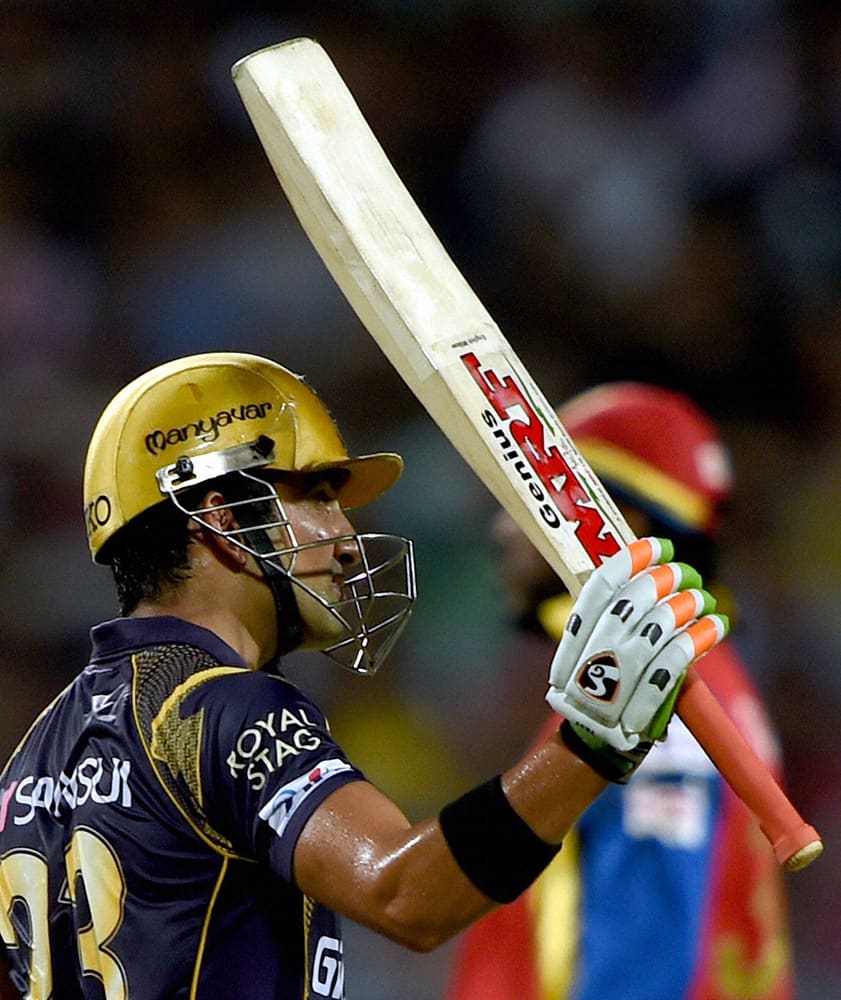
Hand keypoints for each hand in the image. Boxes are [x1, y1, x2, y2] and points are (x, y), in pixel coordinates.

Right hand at [546, 538, 728, 781]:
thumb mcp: (589, 653)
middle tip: (681, 571)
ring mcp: (615, 682)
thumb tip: (652, 578)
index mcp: (575, 640)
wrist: (592, 747)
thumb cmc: (599, 692)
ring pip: (654, 630)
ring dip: (682, 607)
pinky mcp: (641, 705)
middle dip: (659, 581)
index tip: (656, 545)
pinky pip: (674, 663)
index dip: (629, 562)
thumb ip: (613, 622)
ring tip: (700, 597)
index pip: (598, 588)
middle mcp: (591, 657)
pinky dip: (697, 640)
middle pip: (627, 606)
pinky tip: (714, 626)